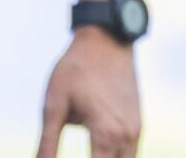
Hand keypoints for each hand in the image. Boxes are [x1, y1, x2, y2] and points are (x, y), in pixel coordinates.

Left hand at [36, 24, 141, 157]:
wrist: (107, 38)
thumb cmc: (76, 68)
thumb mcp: (54, 105)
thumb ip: (47, 144)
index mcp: (106, 133)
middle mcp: (126, 135)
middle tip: (80, 154)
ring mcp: (136, 130)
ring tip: (89, 153)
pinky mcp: (138, 123)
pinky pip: (130, 154)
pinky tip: (98, 154)